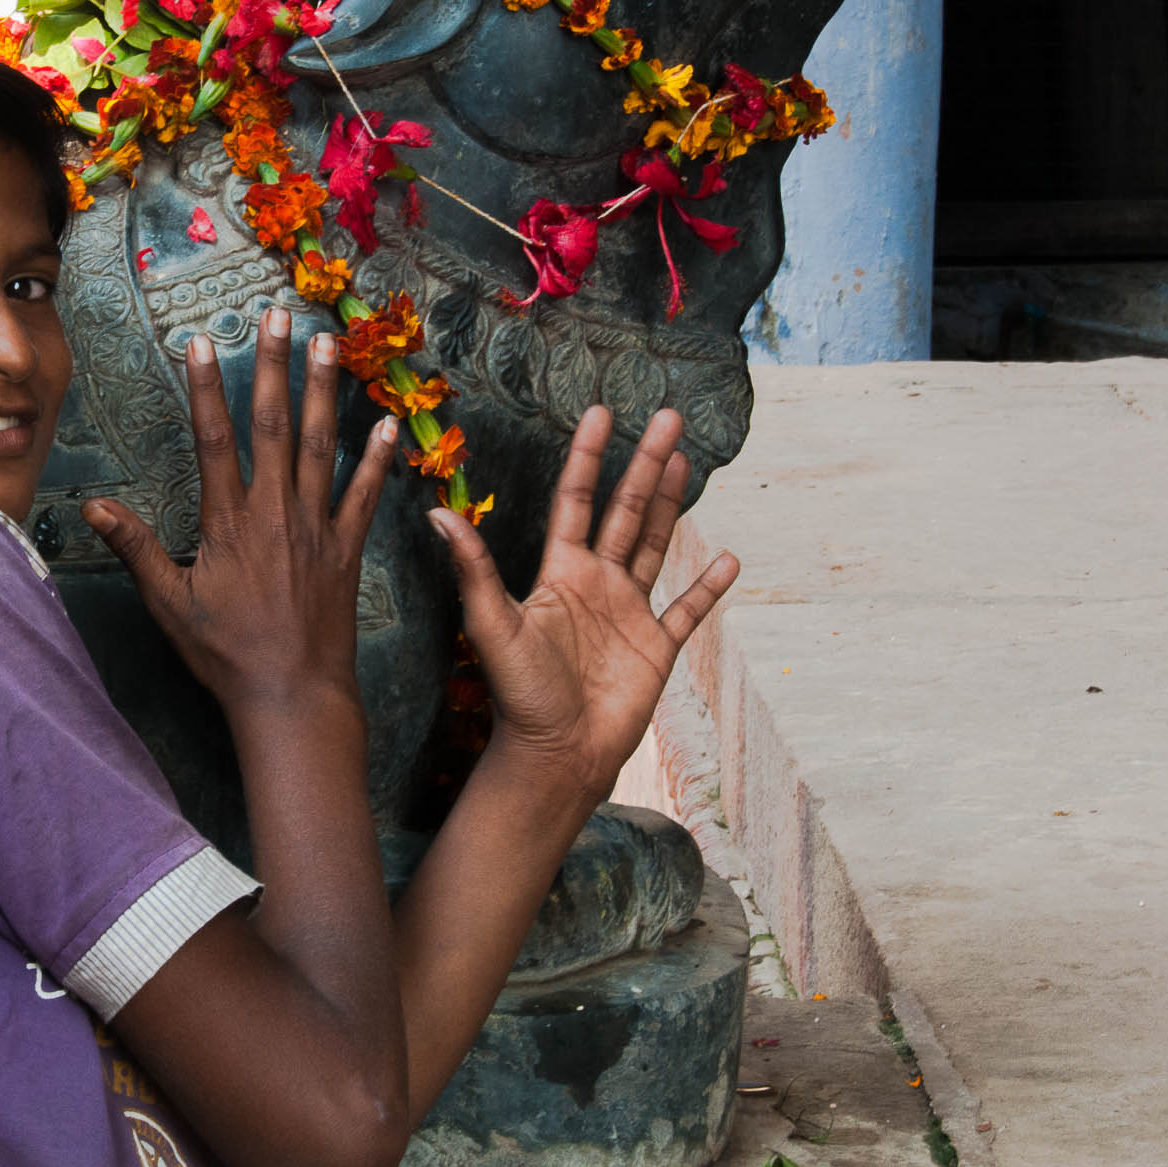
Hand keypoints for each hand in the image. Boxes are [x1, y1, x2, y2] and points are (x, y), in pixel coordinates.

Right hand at [82, 306, 397, 720]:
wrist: (293, 695)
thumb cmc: (226, 654)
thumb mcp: (170, 603)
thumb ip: (137, 549)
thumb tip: (92, 509)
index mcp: (229, 523)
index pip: (215, 440)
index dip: (206, 388)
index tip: (201, 341)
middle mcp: (275, 513)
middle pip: (273, 425)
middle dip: (273, 366)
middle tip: (278, 315)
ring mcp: (316, 527)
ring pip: (321, 445)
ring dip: (324, 390)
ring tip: (328, 343)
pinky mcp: (346, 549)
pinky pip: (365, 494)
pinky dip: (377, 458)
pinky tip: (387, 423)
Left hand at [430, 404, 739, 803]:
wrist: (556, 753)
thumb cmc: (519, 694)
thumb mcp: (494, 624)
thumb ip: (474, 569)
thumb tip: (438, 515)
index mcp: (560, 572)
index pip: (576, 500)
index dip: (587, 457)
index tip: (599, 413)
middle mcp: (597, 583)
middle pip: (627, 510)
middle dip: (646, 463)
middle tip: (666, 416)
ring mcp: (629, 612)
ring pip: (656, 544)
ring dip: (674, 503)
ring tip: (687, 459)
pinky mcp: (657, 647)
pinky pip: (687, 610)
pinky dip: (708, 587)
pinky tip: (729, 560)